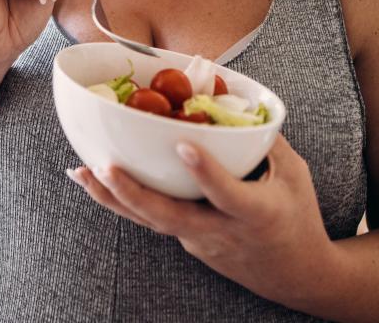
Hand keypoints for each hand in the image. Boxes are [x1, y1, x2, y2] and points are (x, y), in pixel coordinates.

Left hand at [67, 135, 334, 306]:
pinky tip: (96, 182)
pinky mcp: (188, 243)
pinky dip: (124, 202)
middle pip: (170, 216)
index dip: (205, 171)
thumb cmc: (298, 217)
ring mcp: (200, 242)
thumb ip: (266, 140)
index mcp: (256, 213)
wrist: (296, 276)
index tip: (184, 145)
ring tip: (79, 173)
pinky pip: (153, 221)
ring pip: (151, 221)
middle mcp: (221, 231)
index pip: (227, 193)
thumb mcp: (294, 175)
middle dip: (134, 192)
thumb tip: (236, 101)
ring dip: (113, 198)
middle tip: (104, 167)